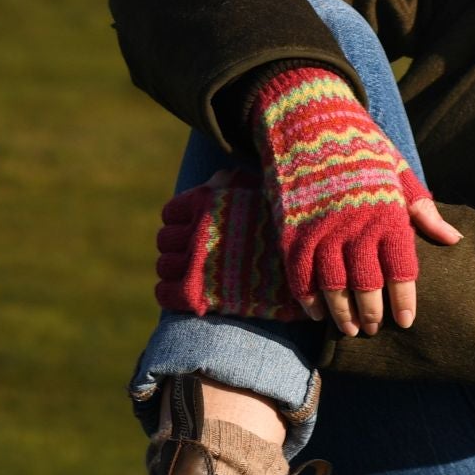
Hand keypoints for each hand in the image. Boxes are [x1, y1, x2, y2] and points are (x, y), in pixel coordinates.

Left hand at [155, 167, 306, 321]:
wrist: (311, 266)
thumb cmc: (292, 225)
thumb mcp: (265, 191)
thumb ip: (235, 183)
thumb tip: (216, 179)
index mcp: (208, 202)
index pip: (171, 213)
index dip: (181, 223)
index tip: (194, 231)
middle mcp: (196, 229)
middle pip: (165, 240)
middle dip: (178, 248)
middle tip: (197, 255)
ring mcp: (195, 261)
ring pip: (164, 266)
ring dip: (175, 271)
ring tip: (195, 276)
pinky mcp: (196, 292)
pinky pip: (165, 293)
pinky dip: (170, 294)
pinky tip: (191, 295)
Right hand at [250, 67, 461, 336]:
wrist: (308, 117)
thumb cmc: (360, 145)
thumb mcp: (398, 170)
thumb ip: (423, 210)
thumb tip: (453, 239)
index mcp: (387, 211)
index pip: (402, 268)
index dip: (404, 299)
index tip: (407, 321)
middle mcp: (355, 224)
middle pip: (366, 284)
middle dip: (372, 313)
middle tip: (376, 329)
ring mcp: (320, 227)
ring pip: (332, 285)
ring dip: (341, 313)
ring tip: (350, 329)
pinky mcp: (291, 228)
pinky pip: (298, 274)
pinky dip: (307, 298)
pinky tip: (317, 312)